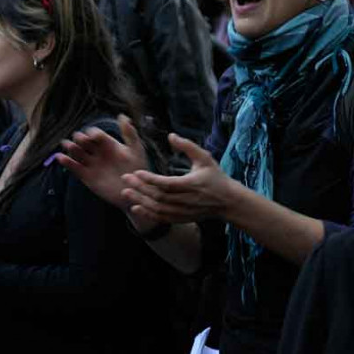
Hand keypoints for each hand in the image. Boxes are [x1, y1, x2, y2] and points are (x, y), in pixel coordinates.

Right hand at [56, 115, 148, 209]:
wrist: (135, 191)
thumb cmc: (138, 170)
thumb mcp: (136, 150)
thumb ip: (129, 133)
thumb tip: (122, 115)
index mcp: (109, 144)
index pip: (96, 134)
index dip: (93, 133)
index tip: (95, 137)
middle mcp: (98, 152)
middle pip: (84, 141)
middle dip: (80, 138)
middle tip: (81, 140)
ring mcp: (91, 164)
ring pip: (77, 153)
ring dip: (71, 147)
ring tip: (67, 144)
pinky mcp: (86, 176)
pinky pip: (74, 167)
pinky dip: (66, 162)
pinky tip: (60, 157)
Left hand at [122, 133, 237, 223]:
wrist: (228, 202)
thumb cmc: (216, 177)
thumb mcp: (204, 158)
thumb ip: (188, 146)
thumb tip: (171, 136)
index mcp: (192, 184)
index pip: (167, 183)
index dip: (150, 179)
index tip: (136, 172)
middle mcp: (186, 200)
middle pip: (159, 196)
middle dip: (140, 188)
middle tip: (125, 179)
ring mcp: (183, 211)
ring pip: (158, 208)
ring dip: (140, 201)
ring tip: (126, 192)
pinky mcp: (181, 218)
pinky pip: (161, 218)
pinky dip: (147, 214)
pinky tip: (135, 207)